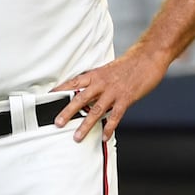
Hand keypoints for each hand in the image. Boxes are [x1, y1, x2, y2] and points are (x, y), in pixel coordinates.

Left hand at [50, 48, 169, 142]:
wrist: (148, 58)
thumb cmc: (128, 65)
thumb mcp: (107, 71)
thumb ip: (96, 83)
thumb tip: (86, 95)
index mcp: (95, 75)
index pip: (72, 83)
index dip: (59, 91)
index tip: (46, 98)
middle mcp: (101, 83)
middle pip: (80, 98)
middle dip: (67, 112)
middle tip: (57, 123)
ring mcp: (113, 92)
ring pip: (95, 110)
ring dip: (85, 124)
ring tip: (77, 136)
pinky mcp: (126, 98)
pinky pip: (116, 115)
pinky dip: (109, 127)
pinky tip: (104, 136)